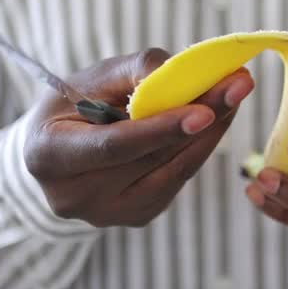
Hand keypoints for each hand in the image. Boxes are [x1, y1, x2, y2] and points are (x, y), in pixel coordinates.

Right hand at [24, 49, 252, 226]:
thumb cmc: (71, 103)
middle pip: (151, 159)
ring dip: (211, 134)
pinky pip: (176, 180)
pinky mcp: (135, 217)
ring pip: (172, 173)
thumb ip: (136, 71)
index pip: (114, 146)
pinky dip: (198, 149)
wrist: (55, 147)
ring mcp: (106, 214)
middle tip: (238, 86)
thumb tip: (188, 75)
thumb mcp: (91, 77)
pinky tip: (216, 119)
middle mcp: (74, 197)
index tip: (205, 112)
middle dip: (202, 120)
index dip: (161, 130)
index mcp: (49, 156)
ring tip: (236, 95)